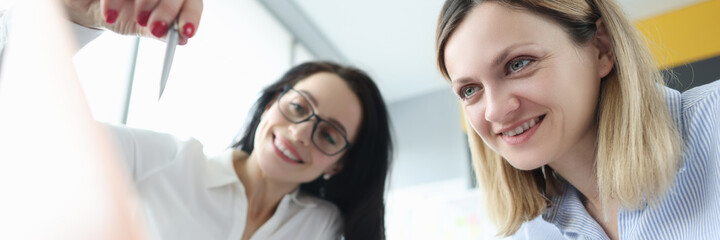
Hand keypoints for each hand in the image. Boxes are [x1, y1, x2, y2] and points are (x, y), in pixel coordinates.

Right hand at [63, 0, 201, 44]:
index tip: (186, 32)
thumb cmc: (119, 14)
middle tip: (155, 28)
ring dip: (146, 3)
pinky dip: (114, 2)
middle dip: (168, 11)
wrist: (88, 5)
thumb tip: (182, 39)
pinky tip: (111, 15)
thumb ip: (160, 32)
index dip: (191, 15)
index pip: (191, 1)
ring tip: (137, 19)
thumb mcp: (140, 27)